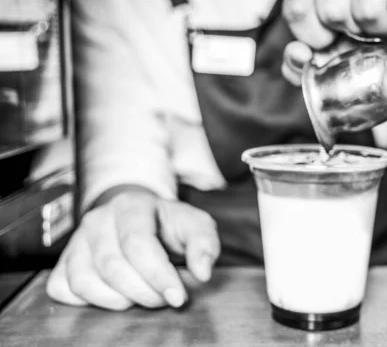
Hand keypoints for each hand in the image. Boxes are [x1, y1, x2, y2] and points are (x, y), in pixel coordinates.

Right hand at [46, 190, 219, 309]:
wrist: (140, 217)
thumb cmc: (168, 224)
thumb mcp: (194, 225)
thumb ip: (204, 243)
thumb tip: (203, 272)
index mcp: (131, 205)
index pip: (138, 244)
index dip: (157, 275)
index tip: (177, 297)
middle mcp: (97, 219)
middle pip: (112, 266)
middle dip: (142, 292)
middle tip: (163, 300)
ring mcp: (76, 240)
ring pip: (83, 280)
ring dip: (116, 300)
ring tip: (141, 298)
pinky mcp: (63, 260)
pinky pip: (61, 288)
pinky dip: (87, 301)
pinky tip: (114, 296)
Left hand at [281, 0, 386, 80]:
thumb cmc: (382, 38)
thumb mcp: (339, 56)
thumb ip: (306, 66)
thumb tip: (298, 55)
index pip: (297, 8)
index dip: (314, 37)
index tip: (332, 41)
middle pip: (331, 10)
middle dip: (353, 34)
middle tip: (368, 30)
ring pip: (365, 8)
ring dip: (382, 29)